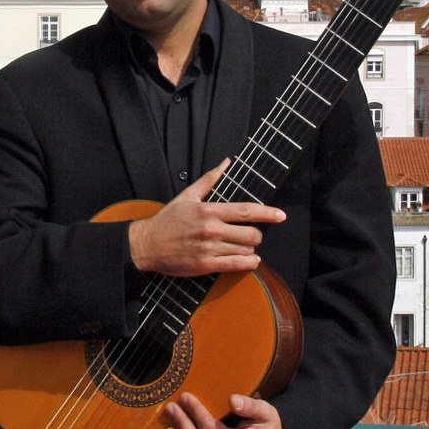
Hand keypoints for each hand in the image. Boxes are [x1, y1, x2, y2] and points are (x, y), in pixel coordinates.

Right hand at [128, 160, 285, 276]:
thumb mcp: (187, 196)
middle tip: (249, 235)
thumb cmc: (167, 220)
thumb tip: (226, 163)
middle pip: (251, 234)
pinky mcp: (206, 265)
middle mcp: (211, 229)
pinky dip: (248, 263)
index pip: (246, 211)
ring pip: (246, 250)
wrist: (147, 244)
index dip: (267, 213)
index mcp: (208, 210)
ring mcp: (209, 248)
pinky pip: (237, 265)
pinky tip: (249, 260)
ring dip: (249, 249)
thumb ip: (209, 179)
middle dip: (256, 235)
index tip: (281, 216)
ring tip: (241, 246)